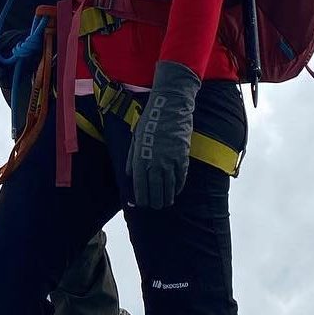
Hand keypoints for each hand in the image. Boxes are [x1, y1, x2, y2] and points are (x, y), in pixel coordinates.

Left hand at [128, 61, 199, 208]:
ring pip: (169, 187)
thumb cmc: (149, 122)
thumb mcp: (135, 139)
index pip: (141, 187)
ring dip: (167, 197)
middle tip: (155, 206)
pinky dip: (179, 186)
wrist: (169, 108)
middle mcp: (156, 163)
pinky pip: (181, 177)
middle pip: (156, 191)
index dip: (142, 198)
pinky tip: (176, 191)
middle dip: (155, 201)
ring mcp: (170, 162)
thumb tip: (130, 176)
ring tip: (166, 203)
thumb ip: (132, 160)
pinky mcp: (183, 157)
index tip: (142, 204)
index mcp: (141, 159)